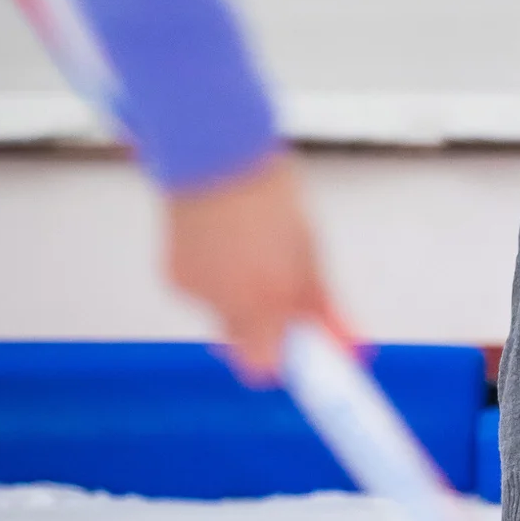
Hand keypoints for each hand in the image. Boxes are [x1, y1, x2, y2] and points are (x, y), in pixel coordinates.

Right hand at [163, 151, 336, 380]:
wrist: (213, 152)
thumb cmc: (270, 195)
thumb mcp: (308, 251)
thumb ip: (321, 303)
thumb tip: (345, 341)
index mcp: (267, 298)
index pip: (269, 368)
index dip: (292, 366)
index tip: (314, 357)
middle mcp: (228, 305)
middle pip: (247, 355)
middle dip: (271, 339)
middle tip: (289, 308)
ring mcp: (197, 294)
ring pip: (228, 321)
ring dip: (245, 302)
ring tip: (254, 251)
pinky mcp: (174, 280)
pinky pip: (205, 295)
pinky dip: (219, 280)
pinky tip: (226, 243)